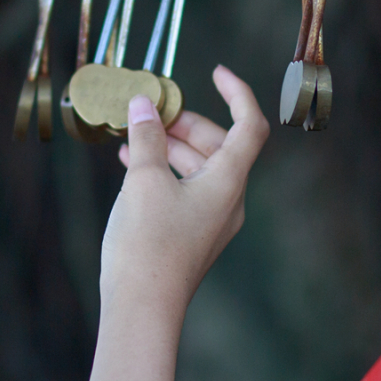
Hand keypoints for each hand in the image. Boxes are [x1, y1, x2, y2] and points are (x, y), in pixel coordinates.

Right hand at [99, 65, 268, 314]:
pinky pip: (184, 190)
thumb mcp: (143, 179)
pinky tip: (130, 163)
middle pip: (219, 145)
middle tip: (150, 111)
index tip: (216, 72)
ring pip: (198, 168)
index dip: (238, 93)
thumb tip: (143, 104)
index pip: (250, 126)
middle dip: (186, 123)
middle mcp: (228, 200)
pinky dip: (163, 171)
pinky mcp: (191, 236)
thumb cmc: (147, 244)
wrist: (142, 309)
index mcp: (228, 181)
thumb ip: (146, 137)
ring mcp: (211, 220)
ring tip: (132, 135)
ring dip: (169, 146)